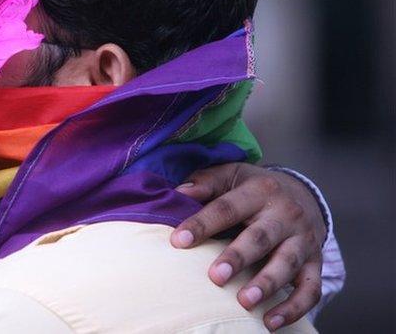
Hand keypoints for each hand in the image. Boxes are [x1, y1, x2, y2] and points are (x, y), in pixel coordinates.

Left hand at [170, 163, 325, 330]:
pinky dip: (294, 308)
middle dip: (238, 258)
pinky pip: (310, 289)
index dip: (202, 224)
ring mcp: (303, 240)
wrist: (304, 194)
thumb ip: (206, 182)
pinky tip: (271, 323)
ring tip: (244, 302)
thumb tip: (179, 192)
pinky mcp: (315, 262)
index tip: (178, 242)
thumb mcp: (232, 175)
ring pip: (286, 264)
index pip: (227, 208)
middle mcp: (286, 214)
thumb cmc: (254, 189)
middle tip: (215, 277)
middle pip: (260, 237)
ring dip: (266, 285)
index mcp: (260, 190)